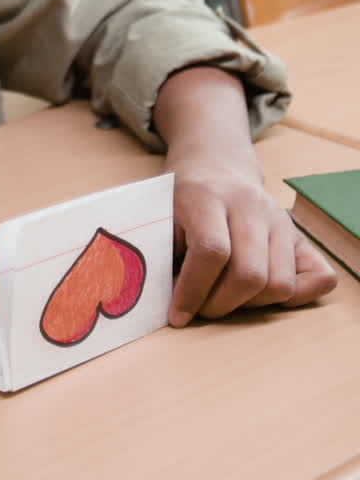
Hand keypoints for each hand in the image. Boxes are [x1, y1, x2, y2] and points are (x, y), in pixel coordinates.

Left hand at [167, 164, 337, 326]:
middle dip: (221, 304)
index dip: (193, 291)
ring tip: (227, 297)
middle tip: (202, 308)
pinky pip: (318, 277)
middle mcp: (250, 206)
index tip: (178, 316)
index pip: (211, 251)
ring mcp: (279, 219)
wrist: (215, 164)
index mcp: (208, 197)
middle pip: (249, 273)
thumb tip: (168, 304)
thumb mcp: (161, 214)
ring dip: (252, 304)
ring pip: (280, 283)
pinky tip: (263, 294)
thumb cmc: (182, 197)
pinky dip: (296, 297)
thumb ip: (162, 254)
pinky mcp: (298, 234)